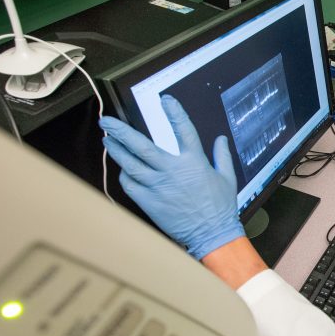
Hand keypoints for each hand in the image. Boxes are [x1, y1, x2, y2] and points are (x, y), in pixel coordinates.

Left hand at [99, 95, 243, 259]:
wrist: (211, 234)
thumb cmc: (220, 208)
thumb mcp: (227, 178)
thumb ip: (222, 156)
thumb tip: (221, 139)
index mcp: (194, 162)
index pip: (183, 130)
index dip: (175, 112)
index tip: (166, 101)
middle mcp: (173, 171)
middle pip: (141, 146)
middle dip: (121, 131)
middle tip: (107, 122)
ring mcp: (158, 186)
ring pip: (130, 164)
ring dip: (116, 150)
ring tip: (108, 141)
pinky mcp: (150, 202)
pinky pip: (131, 184)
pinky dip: (126, 175)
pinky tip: (124, 170)